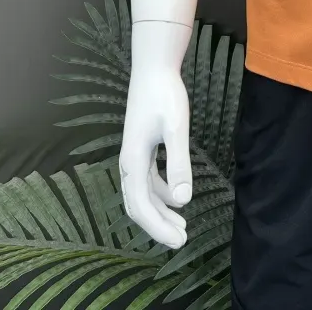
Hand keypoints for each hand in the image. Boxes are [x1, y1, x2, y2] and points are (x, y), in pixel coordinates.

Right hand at [118, 25, 193, 248]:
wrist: (153, 69)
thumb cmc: (165, 95)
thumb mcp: (177, 128)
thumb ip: (179, 162)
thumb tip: (183, 200)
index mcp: (133, 161)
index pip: (141, 207)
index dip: (158, 228)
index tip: (178, 241)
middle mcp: (128, 163)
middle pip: (138, 205)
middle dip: (158, 225)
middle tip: (182, 240)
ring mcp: (133, 156)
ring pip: (143, 195)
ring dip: (161, 212)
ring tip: (183, 225)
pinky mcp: (141, 149)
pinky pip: (147, 181)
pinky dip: (161, 194)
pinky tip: (178, 197)